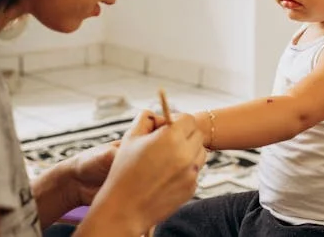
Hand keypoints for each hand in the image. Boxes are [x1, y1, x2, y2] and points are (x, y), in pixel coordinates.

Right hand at [77, 110, 206, 235]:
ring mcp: (191, 173)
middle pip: (197, 135)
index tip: (169, 125)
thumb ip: (145, 119)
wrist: (125, 208)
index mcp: (171, 138)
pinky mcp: (192, 188)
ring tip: (167, 158)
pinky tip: (166, 174)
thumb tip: (156, 114)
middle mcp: (185, 154)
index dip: (178, 120)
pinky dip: (185, 169)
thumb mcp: (130, 138)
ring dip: (188, 151)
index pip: (188, 119)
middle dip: (185, 134)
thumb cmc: (124, 172)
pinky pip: (194, 171)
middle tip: (168, 141)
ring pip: (199, 153)